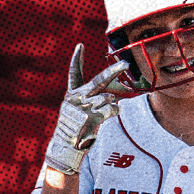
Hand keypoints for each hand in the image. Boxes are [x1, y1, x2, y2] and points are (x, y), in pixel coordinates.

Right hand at [43, 45, 131, 176]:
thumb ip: (93, 99)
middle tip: (126, 64)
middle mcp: (76, 98)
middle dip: (114, 71)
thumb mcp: (80, 110)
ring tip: (108, 108)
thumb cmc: (76, 129)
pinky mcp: (90, 118)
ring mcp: (83, 108)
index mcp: (72, 94)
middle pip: (99, 81)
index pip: (74, 73)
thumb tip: (115, 95)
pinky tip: (114, 113)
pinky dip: (115, 111)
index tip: (80, 46)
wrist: (66, 147)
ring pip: (108, 98)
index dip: (76, 59)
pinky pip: (111, 110)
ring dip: (112, 103)